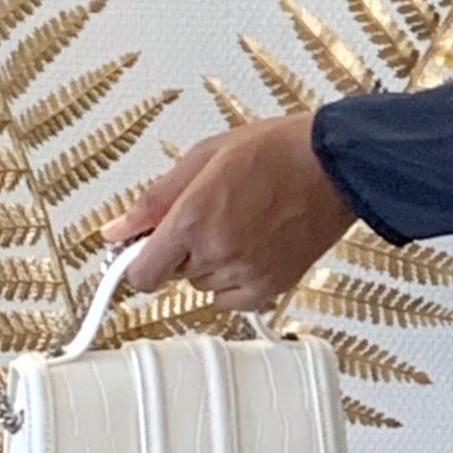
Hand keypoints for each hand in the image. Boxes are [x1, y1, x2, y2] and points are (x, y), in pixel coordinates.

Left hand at [100, 120, 355, 316]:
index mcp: (192, 219)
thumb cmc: (277, 152)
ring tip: (238, 224)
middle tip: (208, 215)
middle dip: (180, 250)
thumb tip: (118, 229)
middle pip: (172, 275)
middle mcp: (216, 252)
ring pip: (202, 286)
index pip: (140, 274)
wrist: (334, 165)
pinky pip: (231, 300)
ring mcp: (245, 273)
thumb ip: (154, 200)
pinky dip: (233, 282)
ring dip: (209, 263)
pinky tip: (250, 248)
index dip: (138, 261)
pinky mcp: (271, 287)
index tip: (143, 249)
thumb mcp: (202, 157)